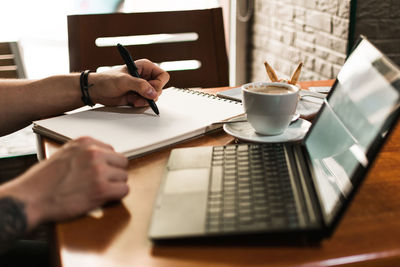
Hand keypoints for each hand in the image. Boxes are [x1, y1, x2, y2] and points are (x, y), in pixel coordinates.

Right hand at [0, 137, 128, 229]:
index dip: (107, 164)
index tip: (100, 172)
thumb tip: (104, 157)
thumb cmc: (43, 181)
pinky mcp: (102, 189)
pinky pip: (124, 190)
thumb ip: (84, 152)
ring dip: (114, 185)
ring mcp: (99, 170)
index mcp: (85, 142)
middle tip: (101, 183)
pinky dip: (116, 196)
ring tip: (98, 191)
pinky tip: (104, 198)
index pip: (112, 150)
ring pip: (124, 177)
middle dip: (113, 173)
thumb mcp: (64, 154)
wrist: (31, 199)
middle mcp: (94, 153)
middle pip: (122, 162)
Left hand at [89, 59, 169, 106]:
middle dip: (150, 94)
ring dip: (145, 100)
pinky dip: (140, 103)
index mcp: (145, 67)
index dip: (159, 84)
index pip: (163, 76)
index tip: (151, 89)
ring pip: (154, 96)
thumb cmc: (106, 80)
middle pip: (159, 88)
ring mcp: (143, 87)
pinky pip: (147, 102)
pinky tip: (131, 101)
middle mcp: (146, 76)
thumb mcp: (123, 81)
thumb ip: (139, 86)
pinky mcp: (139, 96)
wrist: (96, 91)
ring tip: (133, 98)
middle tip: (140, 95)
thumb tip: (153, 93)